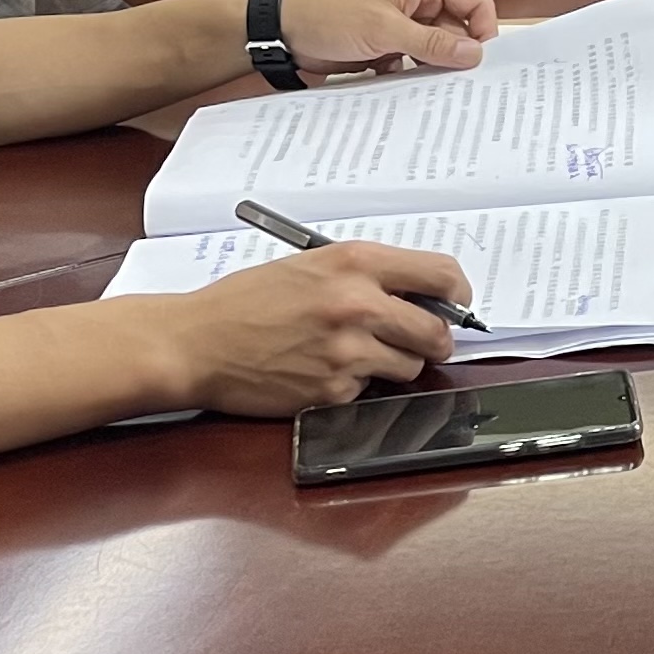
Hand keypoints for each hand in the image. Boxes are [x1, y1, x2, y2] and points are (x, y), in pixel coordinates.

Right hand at [159, 240, 467, 414]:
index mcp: (355, 262)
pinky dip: (353, 385)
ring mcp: (347, 351)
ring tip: (352, 352)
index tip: (455, 304)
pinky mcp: (333, 390)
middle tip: (417, 340)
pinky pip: (368, 391)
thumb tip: (421, 294)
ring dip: (393, 364)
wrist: (196, 342)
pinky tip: (319, 370)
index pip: (441, 274)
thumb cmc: (247, 301)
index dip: (457, 294)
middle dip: (433, 339)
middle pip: (437, 331)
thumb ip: (366, 274)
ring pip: (409, 367)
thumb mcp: (310, 264)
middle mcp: (358, 304)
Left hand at [279, 0, 497, 76]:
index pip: (475, 4)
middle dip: (455, 56)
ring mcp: (402, 22)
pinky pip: (413, 61)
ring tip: (425, 86)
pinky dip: (410, 73)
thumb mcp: (385, 30)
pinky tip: (397, 82)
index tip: (478, 64)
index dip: (483, 33)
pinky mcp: (387, 42)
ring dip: (431, 67)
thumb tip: (475, 54)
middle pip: (457, 30)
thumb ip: (432, 42)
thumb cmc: (329, 15)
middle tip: (453, 84)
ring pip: (435, 49)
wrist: (282, 29)